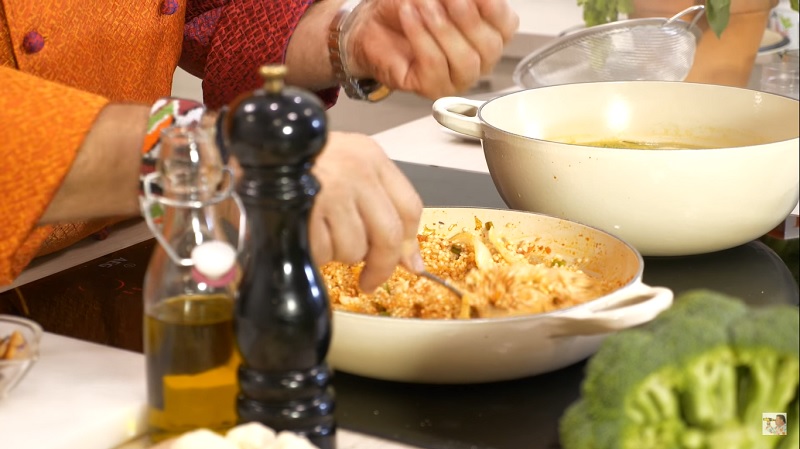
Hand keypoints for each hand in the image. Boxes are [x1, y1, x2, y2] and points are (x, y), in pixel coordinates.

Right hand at [309, 132, 424, 291]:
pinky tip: (304, 234)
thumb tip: (411, 261)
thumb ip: (382, 209)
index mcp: (370, 157)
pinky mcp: (304, 210)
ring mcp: (330, 190)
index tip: (407, 263)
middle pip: (388, 235)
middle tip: (370, 280)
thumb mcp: (346, 169)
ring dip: (337, 253)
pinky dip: (313, 253)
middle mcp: (355, 171)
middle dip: (380, 266)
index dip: (409, 244)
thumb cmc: (299, 160)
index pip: (409, 208)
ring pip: (353, 249)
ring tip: (320, 233)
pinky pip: (321, 252)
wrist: (258, 147)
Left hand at [346, 0, 518, 98]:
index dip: (495, 9)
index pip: (507, 25)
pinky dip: (421, 36)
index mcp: (489, 33)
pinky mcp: (433, 88)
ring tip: (423, 6)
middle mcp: (479, 60)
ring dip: (443, 28)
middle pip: (490, 46)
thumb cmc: (409, 9)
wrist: (374, 26)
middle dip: (467, 18)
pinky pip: (434, 64)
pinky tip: (410, 17)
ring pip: (465, 60)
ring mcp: (458, 78)